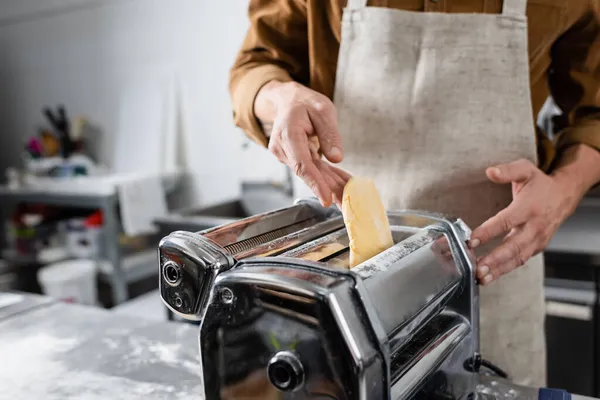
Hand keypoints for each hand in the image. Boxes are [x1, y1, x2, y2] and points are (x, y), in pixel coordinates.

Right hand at [256, 81, 350, 206]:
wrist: (287, 102)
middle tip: (346, 203)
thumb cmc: (304, 103)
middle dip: (328, 189)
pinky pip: (313, 170)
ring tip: (348, 196)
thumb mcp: (322, 109)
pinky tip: (342, 186)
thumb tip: (337, 157)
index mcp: (288, 133)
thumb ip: (330, 133)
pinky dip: (328, 177)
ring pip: (312, 173)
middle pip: (308, 173)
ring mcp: (286, 155)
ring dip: (331, 184)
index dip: (315, 183)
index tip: (326, 199)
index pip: (301, 163)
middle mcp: (283, 148)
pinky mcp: (294, 159)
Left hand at [469, 159, 580, 284]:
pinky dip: (505, 270)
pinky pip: (519, 261)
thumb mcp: (525, 170)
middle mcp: (534, 227)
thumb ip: (508, 171)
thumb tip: (490, 171)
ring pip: (517, 258)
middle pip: (514, 246)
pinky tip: (489, 275)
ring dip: (499, 270)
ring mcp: (537, 240)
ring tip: (481, 278)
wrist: (564, 196)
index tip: (471, 240)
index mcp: (529, 208)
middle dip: (495, 259)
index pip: (506, 221)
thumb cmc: (541, 185)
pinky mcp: (536, 248)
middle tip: (477, 268)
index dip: (488, 232)